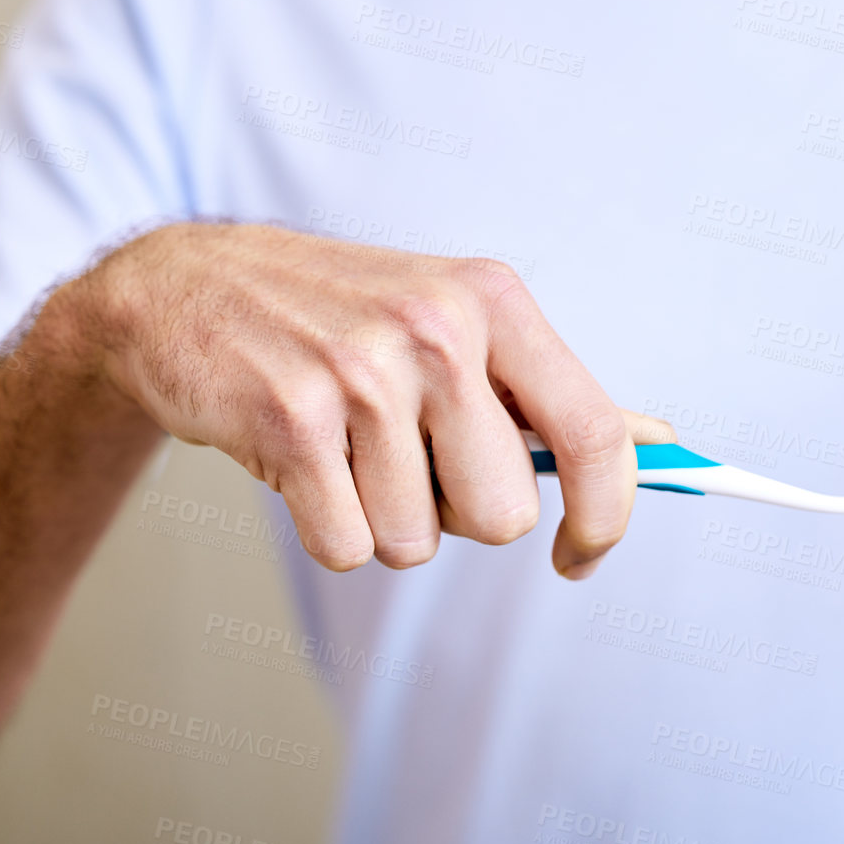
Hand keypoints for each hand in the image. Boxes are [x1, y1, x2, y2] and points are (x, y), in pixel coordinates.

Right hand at [59, 222, 672, 574]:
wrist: (185, 287)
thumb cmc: (341, 320)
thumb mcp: (454, 321)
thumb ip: (546, 390)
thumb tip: (659, 440)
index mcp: (495, 303)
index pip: (596, 433)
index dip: (606, 517)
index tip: (582, 557)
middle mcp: (439, 330)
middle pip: (502, 516)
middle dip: (457, 512)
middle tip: (406, 457)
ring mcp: (362, 373)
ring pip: (418, 542)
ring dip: (382, 519)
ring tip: (343, 447)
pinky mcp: (289, 420)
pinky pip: (348, 547)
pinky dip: (326, 529)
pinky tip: (301, 462)